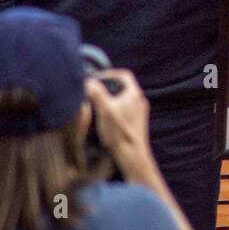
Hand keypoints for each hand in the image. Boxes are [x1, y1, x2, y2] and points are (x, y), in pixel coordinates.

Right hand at [84, 71, 156, 185]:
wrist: (132, 155)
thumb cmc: (120, 132)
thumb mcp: (104, 109)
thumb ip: (96, 92)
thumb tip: (88, 81)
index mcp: (134, 94)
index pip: (124, 75)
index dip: (109, 74)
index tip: (97, 79)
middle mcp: (140, 101)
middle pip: (123, 87)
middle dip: (107, 88)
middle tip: (94, 92)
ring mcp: (140, 112)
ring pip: (123, 99)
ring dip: (110, 99)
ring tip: (97, 105)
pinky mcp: (137, 123)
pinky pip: (125, 110)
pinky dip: (114, 109)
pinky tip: (105, 118)